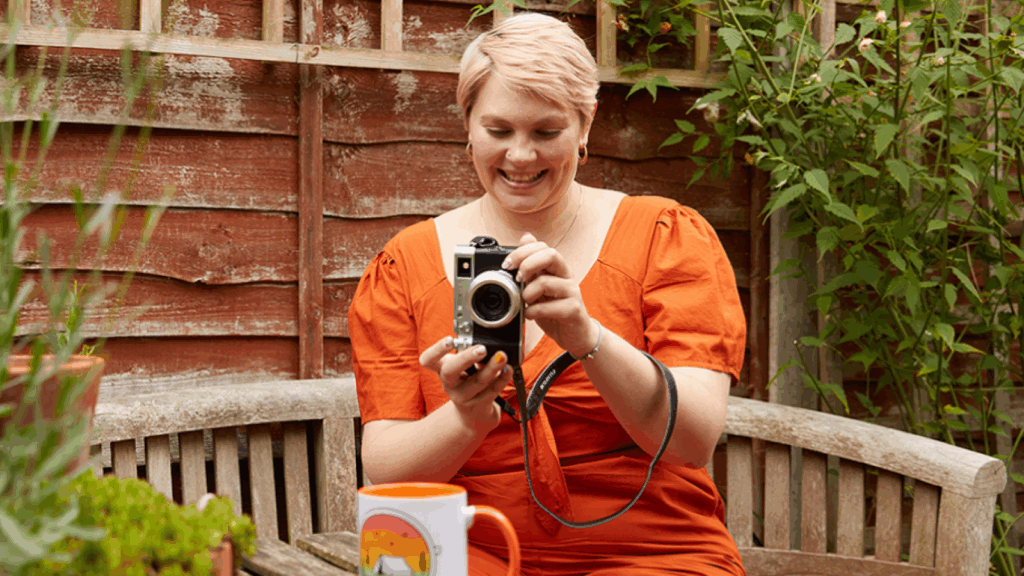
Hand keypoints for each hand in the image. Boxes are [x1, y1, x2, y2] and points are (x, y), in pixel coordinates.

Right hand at [419, 337, 510, 430]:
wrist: (473, 415)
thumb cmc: (468, 382)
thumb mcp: (464, 367)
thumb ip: (471, 354)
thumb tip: (489, 343)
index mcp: (441, 369)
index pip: (428, 360)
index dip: (436, 350)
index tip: (450, 340)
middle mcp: (449, 383)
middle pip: (449, 371)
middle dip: (466, 358)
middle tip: (482, 349)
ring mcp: (462, 397)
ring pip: (477, 381)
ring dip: (491, 367)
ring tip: (502, 356)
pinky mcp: (478, 405)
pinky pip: (492, 391)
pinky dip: (502, 378)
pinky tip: (508, 369)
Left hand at [503, 233, 599, 357]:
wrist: (575, 334)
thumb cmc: (556, 310)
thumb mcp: (539, 285)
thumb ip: (532, 265)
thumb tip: (526, 237)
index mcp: (557, 268)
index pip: (543, 247)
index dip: (522, 252)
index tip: (507, 265)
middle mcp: (566, 276)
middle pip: (551, 255)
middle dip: (527, 264)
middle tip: (517, 278)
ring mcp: (572, 292)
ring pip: (547, 282)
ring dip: (528, 292)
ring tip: (525, 301)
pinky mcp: (573, 310)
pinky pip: (550, 307)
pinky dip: (534, 311)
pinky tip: (530, 314)